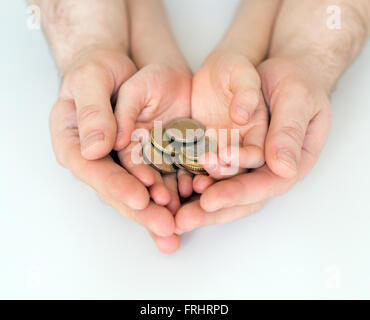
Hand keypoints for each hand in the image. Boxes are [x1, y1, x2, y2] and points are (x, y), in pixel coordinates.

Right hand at [50, 50, 178, 252]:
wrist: (117, 67)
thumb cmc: (96, 69)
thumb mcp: (91, 80)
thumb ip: (92, 113)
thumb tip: (94, 150)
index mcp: (74, 144)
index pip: (93, 170)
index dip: (116, 186)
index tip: (140, 199)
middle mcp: (98, 160)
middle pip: (118, 189)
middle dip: (142, 211)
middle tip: (165, 228)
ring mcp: (122, 161)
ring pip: (141, 188)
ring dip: (160, 209)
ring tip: (179, 226)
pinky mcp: (144, 156)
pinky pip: (159, 175)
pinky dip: (173, 189)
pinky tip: (189, 201)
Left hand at [176, 57, 331, 231]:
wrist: (272, 67)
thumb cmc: (294, 80)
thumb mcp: (296, 98)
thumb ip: (288, 130)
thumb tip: (284, 168)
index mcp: (292, 161)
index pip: (266, 185)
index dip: (238, 193)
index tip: (209, 200)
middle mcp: (266, 167)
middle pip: (241, 197)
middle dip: (212, 210)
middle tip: (182, 221)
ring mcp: (243, 159)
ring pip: (221, 187)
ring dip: (197, 201)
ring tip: (173, 209)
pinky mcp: (224, 149)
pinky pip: (208, 170)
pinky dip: (190, 180)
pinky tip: (170, 187)